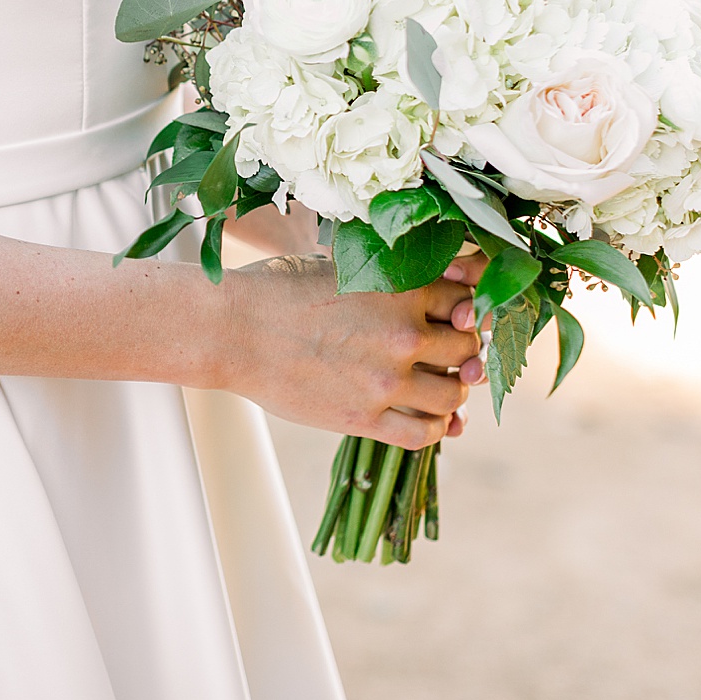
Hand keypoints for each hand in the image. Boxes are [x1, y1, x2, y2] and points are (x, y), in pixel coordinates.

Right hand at [219, 251, 489, 447]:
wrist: (231, 329)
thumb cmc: (280, 289)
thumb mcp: (342, 266)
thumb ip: (390, 280)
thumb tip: (433, 294)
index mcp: (402, 287)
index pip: (469, 301)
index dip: (465, 312)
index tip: (455, 319)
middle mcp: (403, 334)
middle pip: (467, 350)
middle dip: (463, 353)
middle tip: (448, 356)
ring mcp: (385, 380)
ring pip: (453, 396)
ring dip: (454, 393)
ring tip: (439, 389)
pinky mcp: (364, 418)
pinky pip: (422, 433)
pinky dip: (435, 430)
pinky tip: (427, 421)